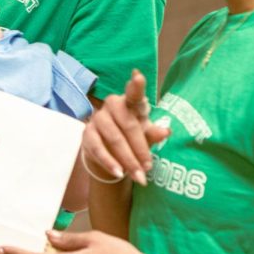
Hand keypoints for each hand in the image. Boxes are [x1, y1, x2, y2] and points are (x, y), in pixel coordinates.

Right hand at [84, 70, 169, 185]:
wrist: (110, 152)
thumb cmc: (132, 137)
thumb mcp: (146, 135)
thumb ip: (154, 133)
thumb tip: (166, 132)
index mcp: (131, 102)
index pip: (134, 94)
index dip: (136, 86)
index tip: (138, 76)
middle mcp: (113, 105)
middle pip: (128, 125)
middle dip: (140, 149)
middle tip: (149, 167)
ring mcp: (98, 118)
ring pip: (114, 138)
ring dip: (127, 160)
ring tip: (139, 176)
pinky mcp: (87, 133)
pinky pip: (97, 148)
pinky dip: (109, 162)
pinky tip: (118, 173)